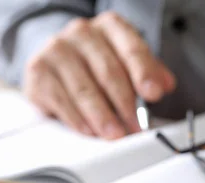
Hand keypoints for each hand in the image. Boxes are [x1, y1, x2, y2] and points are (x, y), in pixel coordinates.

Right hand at [23, 12, 175, 138]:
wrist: (56, 61)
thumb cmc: (97, 65)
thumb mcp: (127, 64)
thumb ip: (148, 73)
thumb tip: (166, 85)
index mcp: (110, 27)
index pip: (131, 49)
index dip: (144, 73)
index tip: (154, 94)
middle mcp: (82, 32)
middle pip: (109, 72)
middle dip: (125, 105)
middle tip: (136, 128)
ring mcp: (57, 49)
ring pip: (84, 89)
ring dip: (103, 117)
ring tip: (115, 135)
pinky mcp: (38, 71)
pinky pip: (61, 100)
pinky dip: (78, 119)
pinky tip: (89, 131)